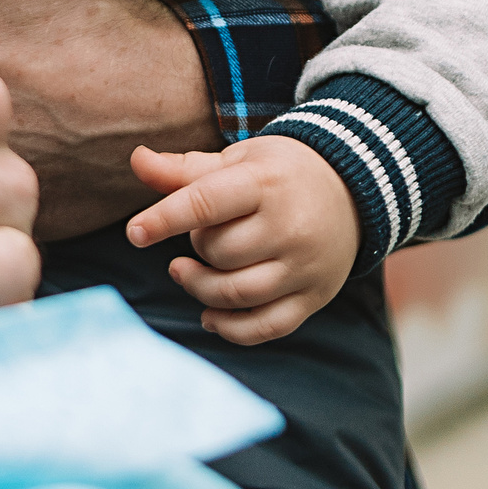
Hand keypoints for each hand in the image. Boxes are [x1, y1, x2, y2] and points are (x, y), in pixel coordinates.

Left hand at [124, 136, 358, 345]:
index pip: (206, 203)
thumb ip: (185, 169)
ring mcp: (305, 267)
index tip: (135, 233)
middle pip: (219, 252)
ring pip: (236, 293)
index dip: (164, 219)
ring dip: (199, 288)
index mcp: (265, 184)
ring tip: (184, 272)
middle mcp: (290, 227)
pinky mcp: (314, 297)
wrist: (352, 190)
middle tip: (200, 234)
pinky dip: (230, 328)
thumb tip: (136, 160)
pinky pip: (266, 327)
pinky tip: (209, 315)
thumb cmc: (278, 173)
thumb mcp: (237, 161)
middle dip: (196, 246)